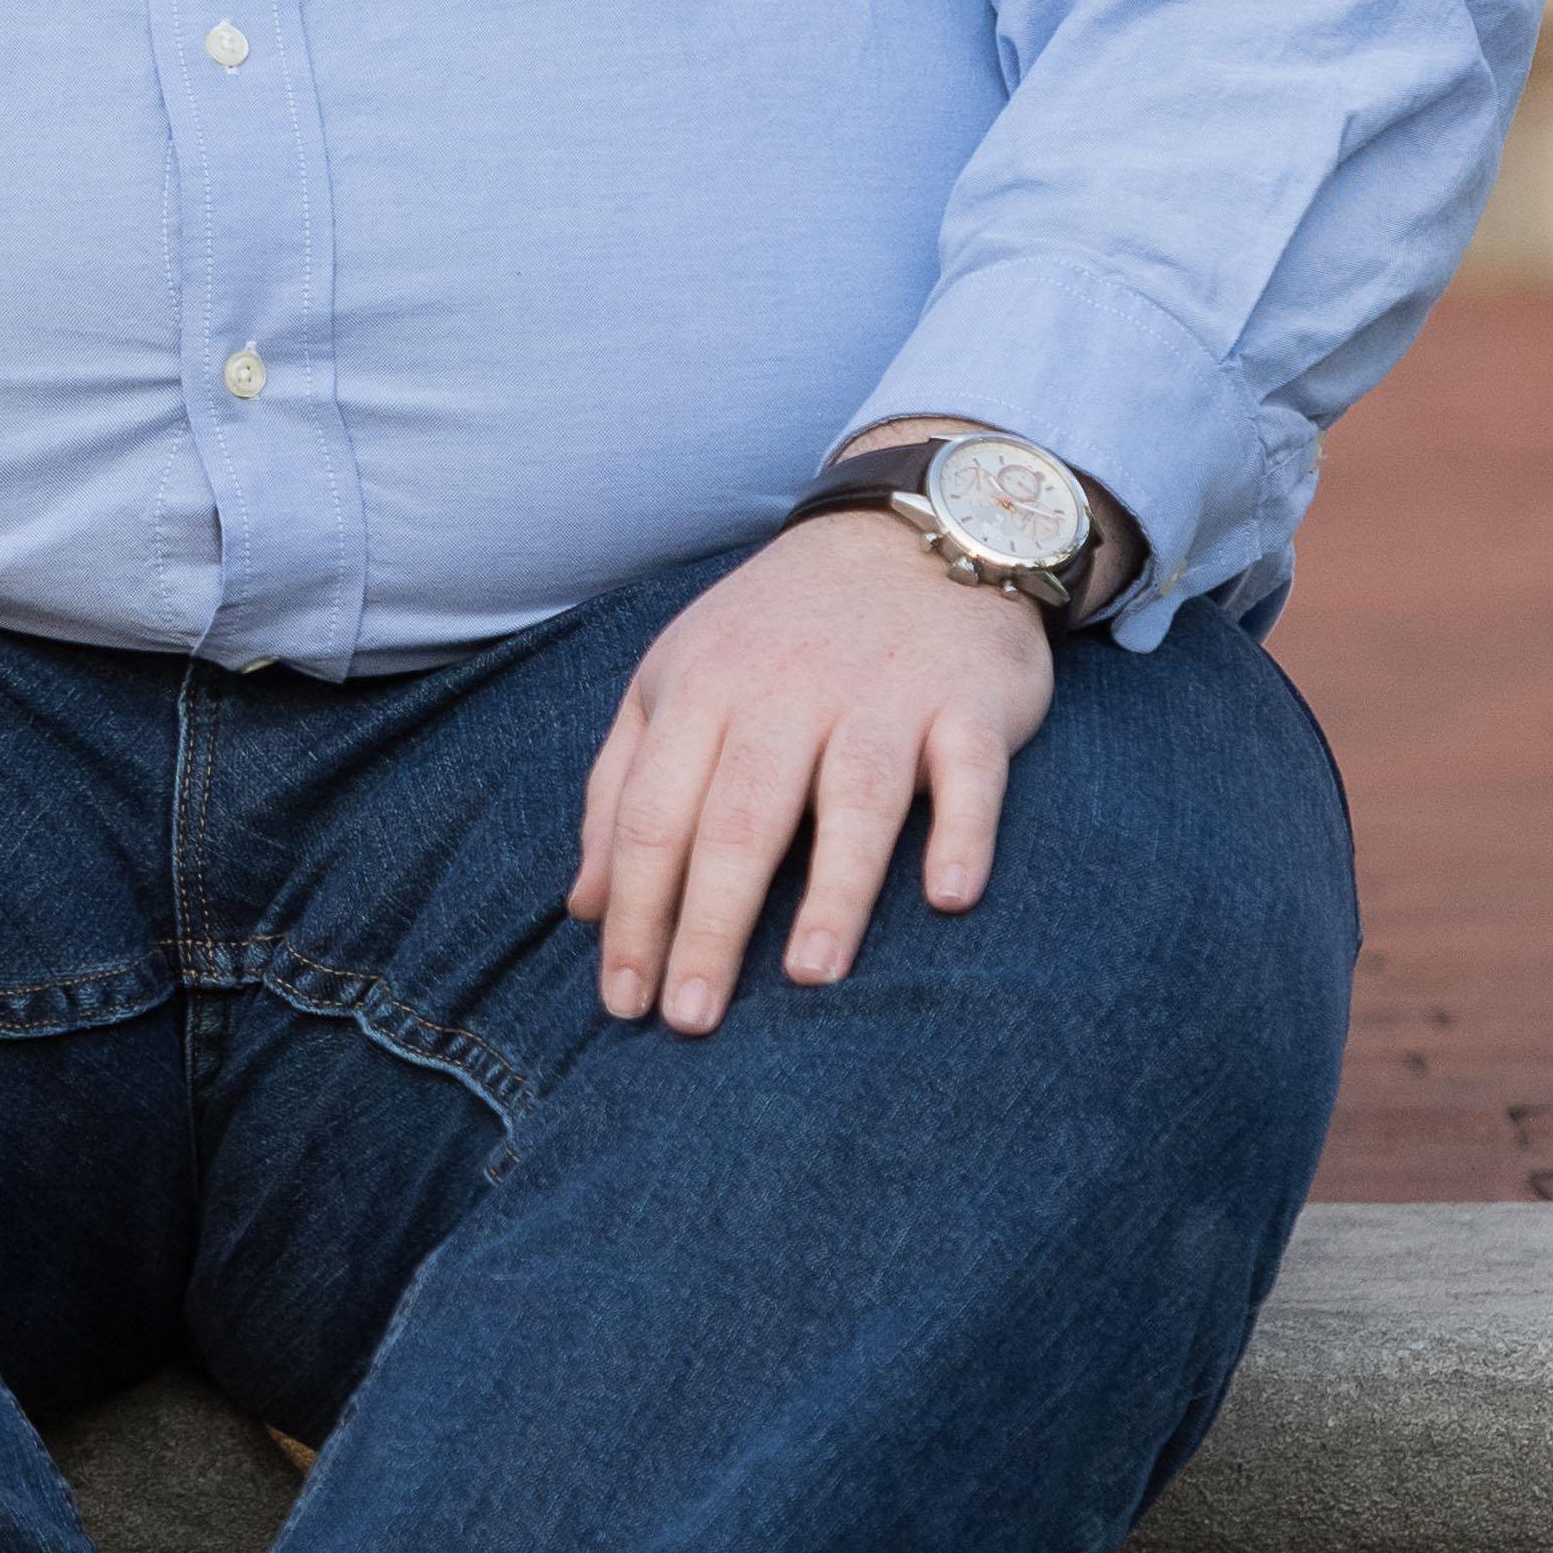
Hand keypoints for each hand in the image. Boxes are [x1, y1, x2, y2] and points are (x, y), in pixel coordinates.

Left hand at [568, 511, 1053, 1033]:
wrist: (904, 532)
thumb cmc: (772, 635)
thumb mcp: (674, 686)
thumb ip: (621, 792)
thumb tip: (584, 908)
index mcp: (699, 690)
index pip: (653, 815)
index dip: (634, 911)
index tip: (621, 1000)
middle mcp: (785, 692)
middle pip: (739, 818)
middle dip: (709, 923)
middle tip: (691, 1019)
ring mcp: (881, 695)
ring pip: (853, 800)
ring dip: (833, 891)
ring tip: (808, 976)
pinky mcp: (967, 701)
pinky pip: (968, 774)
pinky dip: (962, 833)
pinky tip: (948, 898)